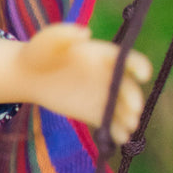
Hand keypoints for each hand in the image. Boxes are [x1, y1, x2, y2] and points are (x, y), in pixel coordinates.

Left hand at [16, 24, 150, 143]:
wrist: (29, 75)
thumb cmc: (40, 52)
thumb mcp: (48, 40)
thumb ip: (64, 34)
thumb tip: (85, 33)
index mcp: (104, 55)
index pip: (127, 59)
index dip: (138, 65)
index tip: (143, 75)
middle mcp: (109, 76)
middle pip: (127, 87)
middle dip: (133, 99)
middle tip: (133, 111)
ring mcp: (104, 96)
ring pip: (122, 108)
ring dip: (128, 118)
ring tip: (128, 128)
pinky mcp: (95, 113)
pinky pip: (109, 123)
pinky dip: (116, 132)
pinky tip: (119, 139)